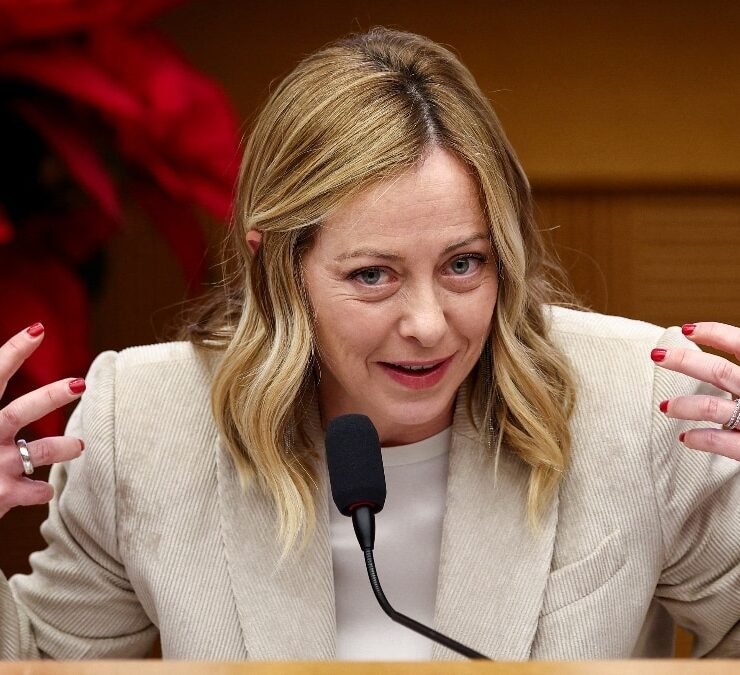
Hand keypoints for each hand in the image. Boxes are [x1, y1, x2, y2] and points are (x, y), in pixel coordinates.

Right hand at [0, 324, 85, 518]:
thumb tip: (5, 396)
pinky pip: (35, 490)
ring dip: (63, 447)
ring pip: (41, 450)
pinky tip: (42, 490)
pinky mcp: (2, 494)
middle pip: (22, 410)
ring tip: (79, 446)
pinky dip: (40, 490)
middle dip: (52, 396)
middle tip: (79, 383)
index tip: (38, 330)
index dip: (14, 351)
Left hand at [651, 322, 739, 460]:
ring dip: (683, 405)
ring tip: (665, 407)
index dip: (714, 332)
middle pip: (718, 371)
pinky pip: (721, 442)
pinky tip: (685, 438)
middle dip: (683, 361)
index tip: (686, 328)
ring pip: (712, 407)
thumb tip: (734, 350)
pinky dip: (700, 438)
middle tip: (656, 356)